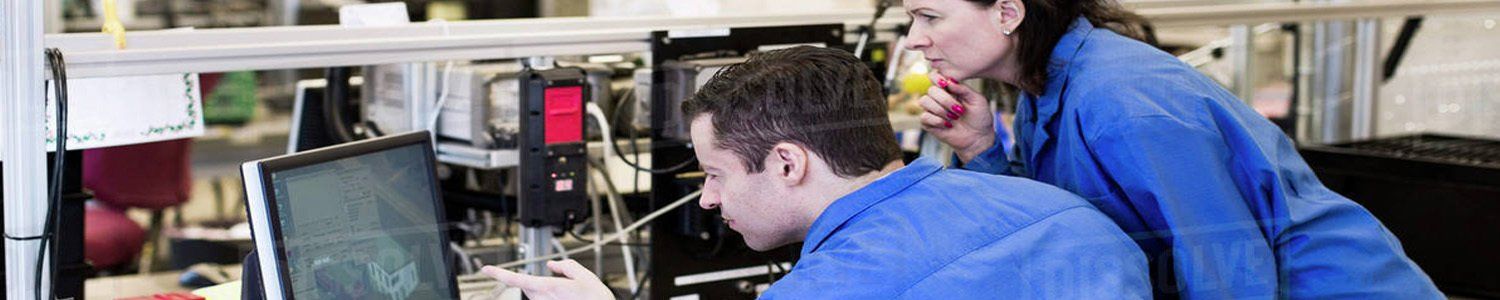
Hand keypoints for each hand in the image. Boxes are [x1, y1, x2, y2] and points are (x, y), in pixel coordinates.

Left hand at [481, 260, 613, 299]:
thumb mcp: (584, 275)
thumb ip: (565, 266)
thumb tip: (553, 265)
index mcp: (549, 287)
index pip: (517, 280)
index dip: (499, 274)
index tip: (486, 269)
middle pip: (532, 287)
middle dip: (542, 283)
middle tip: (565, 285)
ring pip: (539, 296)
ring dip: (549, 293)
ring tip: (570, 297)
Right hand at [917, 71, 995, 162]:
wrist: (978, 137)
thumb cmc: (979, 117)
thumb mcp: (977, 100)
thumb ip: (964, 89)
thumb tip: (948, 81)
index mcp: (949, 89)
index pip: (934, 76)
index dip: (937, 78)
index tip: (946, 85)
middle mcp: (938, 98)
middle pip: (931, 90)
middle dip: (945, 100)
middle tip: (959, 110)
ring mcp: (932, 110)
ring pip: (924, 101)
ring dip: (940, 110)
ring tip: (954, 118)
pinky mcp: (928, 123)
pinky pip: (924, 116)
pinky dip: (937, 120)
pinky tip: (948, 125)